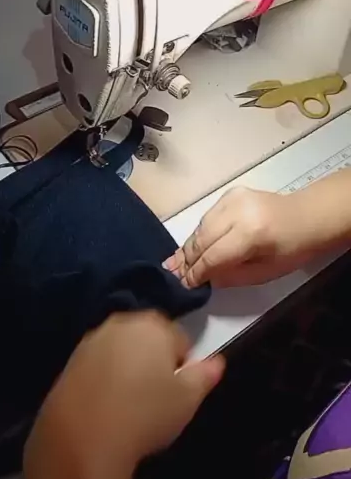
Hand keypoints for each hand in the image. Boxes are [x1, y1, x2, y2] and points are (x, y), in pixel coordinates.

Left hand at [27, 312, 223, 471]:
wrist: (82, 437)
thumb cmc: (145, 413)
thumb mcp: (188, 399)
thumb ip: (205, 374)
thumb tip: (216, 362)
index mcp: (153, 324)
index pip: (180, 340)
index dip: (183, 367)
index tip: (177, 393)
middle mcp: (120, 323)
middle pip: (148, 340)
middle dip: (154, 362)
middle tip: (156, 398)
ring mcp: (91, 341)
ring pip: (121, 352)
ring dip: (128, 369)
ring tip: (130, 406)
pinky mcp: (70, 362)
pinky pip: (98, 366)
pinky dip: (104, 379)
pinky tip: (106, 408)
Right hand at [164, 186, 327, 289]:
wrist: (307, 216)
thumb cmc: (292, 249)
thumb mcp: (265, 272)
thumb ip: (232, 276)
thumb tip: (204, 279)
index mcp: (250, 233)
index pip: (212, 256)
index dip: (196, 272)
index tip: (182, 284)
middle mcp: (237, 211)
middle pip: (202, 239)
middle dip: (187, 259)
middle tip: (171, 274)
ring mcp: (232, 198)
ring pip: (201, 227)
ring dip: (189, 246)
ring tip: (175, 263)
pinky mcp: (230, 193)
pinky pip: (208, 217)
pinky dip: (200, 232)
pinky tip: (192, 246)